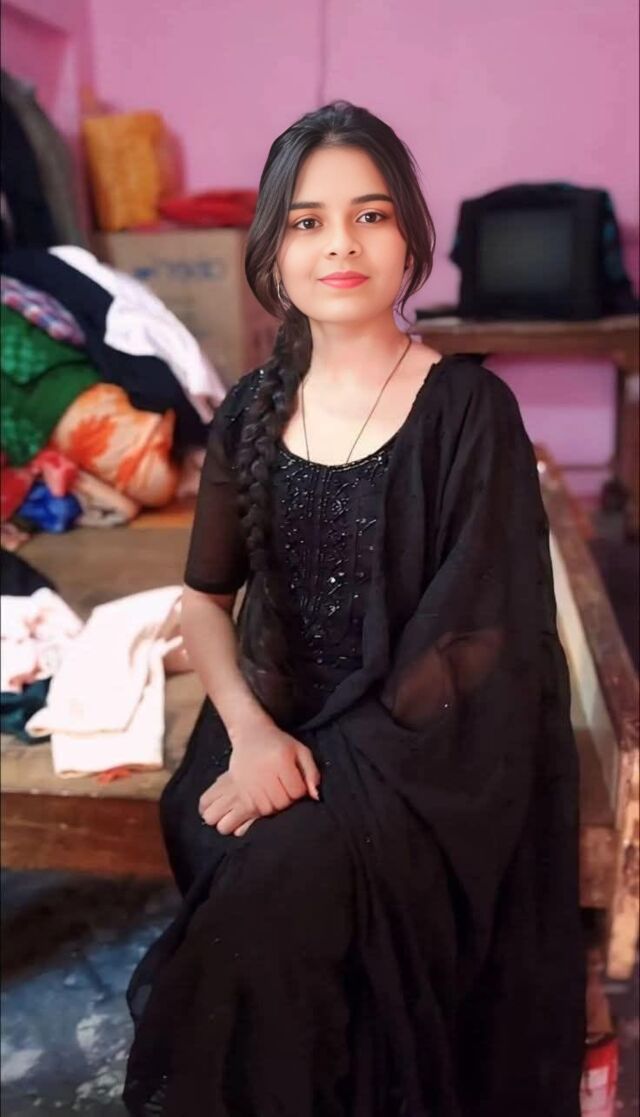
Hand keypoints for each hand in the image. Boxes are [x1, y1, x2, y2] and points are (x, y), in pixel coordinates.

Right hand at [198, 724, 320, 835]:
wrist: (250, 734)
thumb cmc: (279, 743)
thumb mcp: (300, 751)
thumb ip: (312, 772)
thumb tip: (315, 796)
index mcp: (281, 759)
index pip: (297, 791)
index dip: (299, 789)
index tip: (294, 780)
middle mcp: (263, 771)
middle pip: (282, 802)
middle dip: (287, 798)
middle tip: (283, 786)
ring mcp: (249, 781)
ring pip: (269, 808)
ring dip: (274, 803)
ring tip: (273, 789)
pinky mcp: (239, 788)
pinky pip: (255, 809)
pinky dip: (261, 805)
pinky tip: (263, 793)